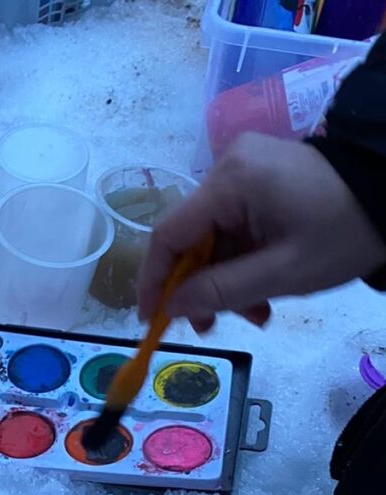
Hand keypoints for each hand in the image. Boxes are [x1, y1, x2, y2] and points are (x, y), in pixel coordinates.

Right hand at [138, 134, 385, 333]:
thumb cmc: (343, 233)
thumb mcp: (281, 273)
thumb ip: (219, 292)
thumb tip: (170, 307)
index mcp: (231, 180)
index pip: (168, 235)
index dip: (153, 281)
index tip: (151, 320)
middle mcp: (229, 166)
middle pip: (191, 238)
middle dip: (201, 287)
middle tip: (213, 327)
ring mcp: (246, 170)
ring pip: (214, 237)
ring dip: (226, 280)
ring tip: (256, 312)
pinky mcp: (261, 178)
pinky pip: (235, 226)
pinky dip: (242, 261)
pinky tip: (263, 288)